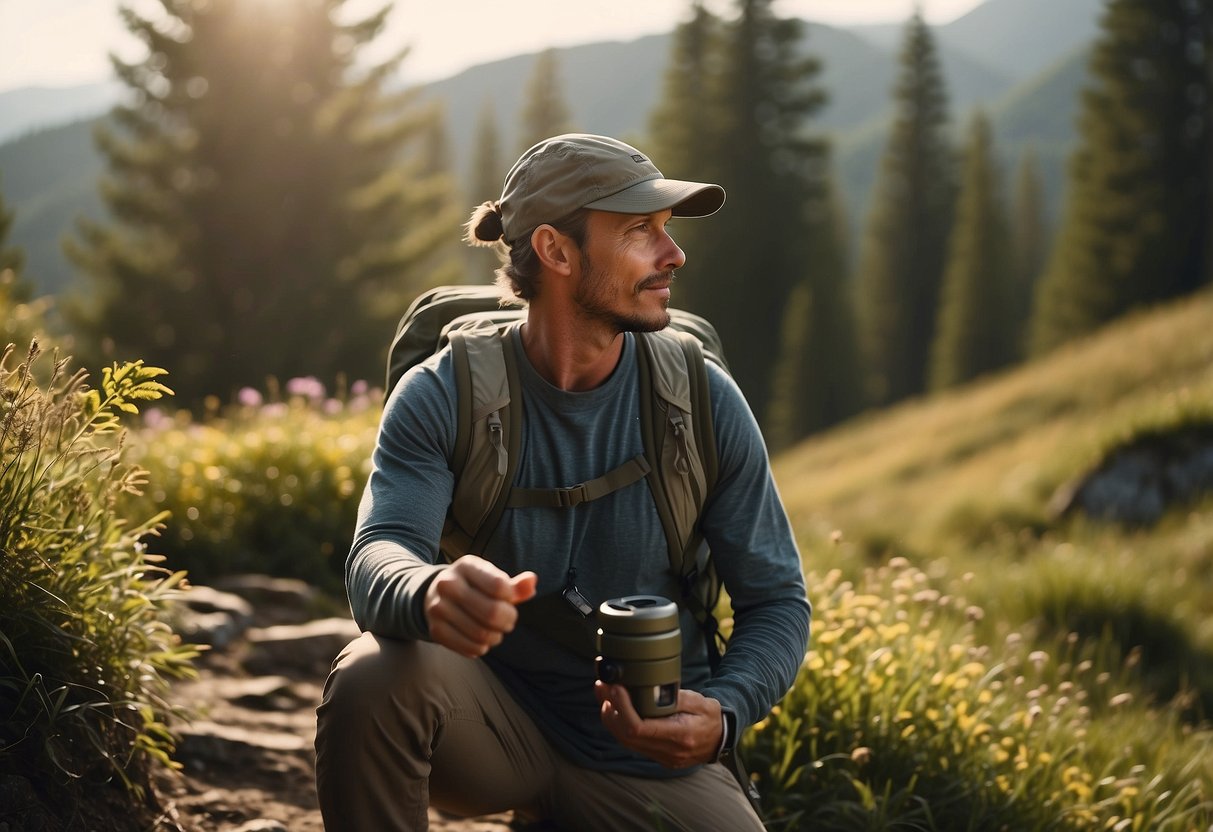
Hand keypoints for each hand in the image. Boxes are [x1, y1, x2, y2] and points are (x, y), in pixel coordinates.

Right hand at [424, 555, 536, 657]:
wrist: (435, 595)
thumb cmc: (474, 587)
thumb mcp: (492, 579)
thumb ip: (514, 585)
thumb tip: (532, 581)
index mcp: (466, 566)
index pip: (500, 586)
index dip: (512, 599)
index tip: (510, 601)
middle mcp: (448, 584)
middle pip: (492, 612)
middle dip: (508, 621)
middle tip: (509, 621)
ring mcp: (438, 608)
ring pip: (482, 634)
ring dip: (496, 637)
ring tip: (496, 632)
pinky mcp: (435, 630)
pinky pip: (470, 647)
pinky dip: (482, 648)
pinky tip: (482, 641)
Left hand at [594, 681, 722, 768]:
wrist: (721, 739)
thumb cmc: (711, 716)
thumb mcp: (700, 701)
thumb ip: (676, 696)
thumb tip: (651, 687)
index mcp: (680, 736)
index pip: (639, 728)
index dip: (622, 707)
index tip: (615, 687)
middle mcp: (668, 751)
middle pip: (626, 735)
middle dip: (611, 709)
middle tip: (602, 685)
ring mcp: (661, 757)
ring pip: (625, 741)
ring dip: (611, 716)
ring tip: (604, 693)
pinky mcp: (656, 757)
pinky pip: (631, 743)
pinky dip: (619, 724)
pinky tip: (615, 708)